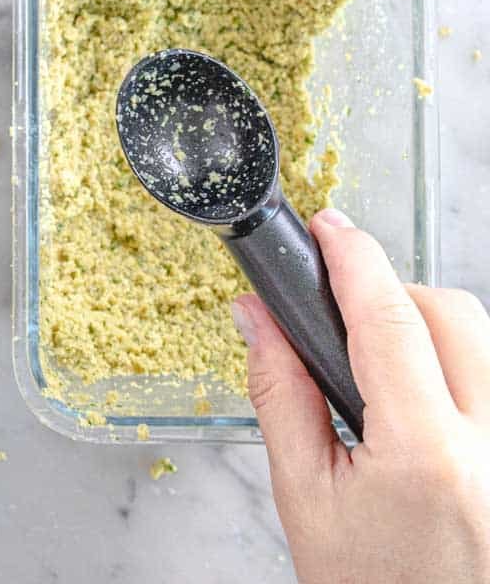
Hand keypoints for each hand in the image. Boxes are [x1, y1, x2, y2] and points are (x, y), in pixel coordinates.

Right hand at [233, 208, 489, 583]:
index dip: (355, 259)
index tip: (329, 226)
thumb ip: (280, 396)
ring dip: (428, 325)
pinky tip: (423, 395)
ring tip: (379, 362)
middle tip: (341, 307)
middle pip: (451, 314)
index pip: (390, 322)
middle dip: (391, 291)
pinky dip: (457, 362)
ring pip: (484, 339)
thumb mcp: (303, 497)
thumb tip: (257, 316)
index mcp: (425, 456)